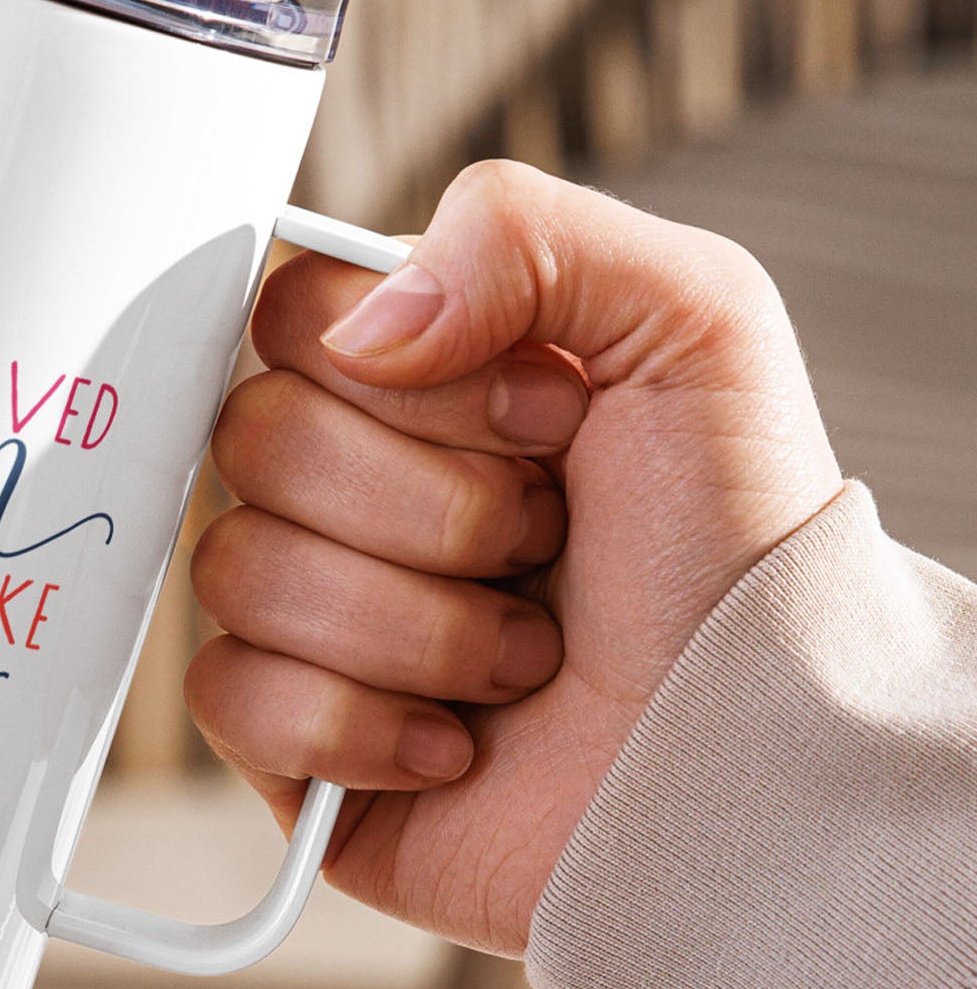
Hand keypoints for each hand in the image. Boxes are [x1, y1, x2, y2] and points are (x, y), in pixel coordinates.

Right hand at [186, 160, 842, 955]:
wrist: (757, 756)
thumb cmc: (732, 552)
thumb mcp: (691, 321)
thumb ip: (522, 232)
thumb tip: (359, 330)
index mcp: (414, 371)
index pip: (291, 314)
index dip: (414, 376)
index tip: (549, 417)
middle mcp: (343, 479)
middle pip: (254, 438)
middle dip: (435, 508)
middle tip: (546, 544)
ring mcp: (305, 607)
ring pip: (240, 569)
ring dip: (422, 629)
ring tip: (526, 656)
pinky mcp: (286, 735)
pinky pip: (230, 695)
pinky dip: (362, 727)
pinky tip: (453, 743)